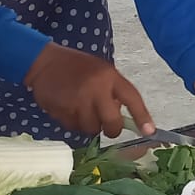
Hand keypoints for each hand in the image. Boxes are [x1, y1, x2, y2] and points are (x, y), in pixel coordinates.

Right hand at [24, 44, 154, 137]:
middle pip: (111, 122)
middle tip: (107, 127)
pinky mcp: (62, 110)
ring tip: (82, 109)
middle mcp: (96, 89)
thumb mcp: (101, 71)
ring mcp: (78, 101)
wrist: (45, 62)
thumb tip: (123, 117)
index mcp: (110, 76)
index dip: (142, 116)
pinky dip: (73, 122)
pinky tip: (68, 108)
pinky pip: (73, 127)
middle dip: (111, 129)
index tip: (150, 131)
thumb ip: (113, 91)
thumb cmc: (77, 67)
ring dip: (89, 125)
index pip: (132, 98)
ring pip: (91, 128)